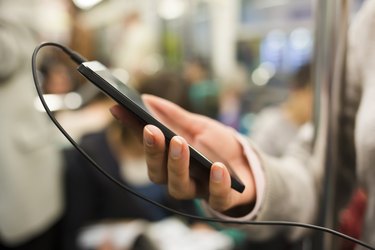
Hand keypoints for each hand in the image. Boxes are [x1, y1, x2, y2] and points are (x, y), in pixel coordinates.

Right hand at [110, 95, 255, 213]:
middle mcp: (178, 178)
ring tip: (179, 142)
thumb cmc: (218, 146)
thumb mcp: (198, 126)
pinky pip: (217, 196)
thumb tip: (145, 98)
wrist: (249, 165)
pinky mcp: (223, 199)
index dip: (133, 131)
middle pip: (158, 172)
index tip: (121, 109)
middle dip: (153, 151)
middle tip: (152, 130)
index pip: (148, 147)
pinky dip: (216, 183)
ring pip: (179, 186)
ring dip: (177, 165)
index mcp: (169, 161)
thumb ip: (174, 115)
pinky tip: (217, 168)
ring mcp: (199, 190)